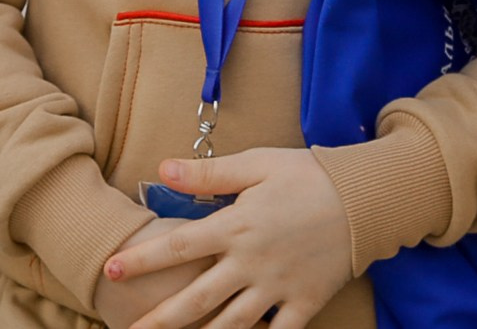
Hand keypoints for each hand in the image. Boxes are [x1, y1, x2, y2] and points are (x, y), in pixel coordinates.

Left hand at [105, 150, 353, 328]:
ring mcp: (278, 287)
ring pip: (230, 324)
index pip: (178, 246)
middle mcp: (252, 262)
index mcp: (236, 225)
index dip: (142, 260)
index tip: (111, 270)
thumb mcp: (257, 163)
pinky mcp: (304, 302)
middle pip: (196, 299)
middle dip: (160, 319)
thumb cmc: (307, 175)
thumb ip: (209, 172)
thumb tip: (163, 168)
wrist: (365, 198)